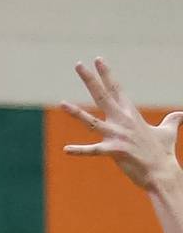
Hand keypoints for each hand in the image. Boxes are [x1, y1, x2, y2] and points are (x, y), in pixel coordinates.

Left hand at [62, 57, 182, 191]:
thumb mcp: (168, 131)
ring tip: (62, 103)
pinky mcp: (115, 151)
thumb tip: (181, 114)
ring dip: (76, 113)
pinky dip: (80, 151)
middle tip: (79, 64)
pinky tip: (66, 149)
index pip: (116, 89)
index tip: (97, 60)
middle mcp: (122, 121)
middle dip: (91, 80)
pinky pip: (93, 151)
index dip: (107, 74)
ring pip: (92, 122)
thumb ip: (172, 120)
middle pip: (103, 96)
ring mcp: (118, 136)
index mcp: (130, 114)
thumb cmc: (162, 153)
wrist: (162, 172)